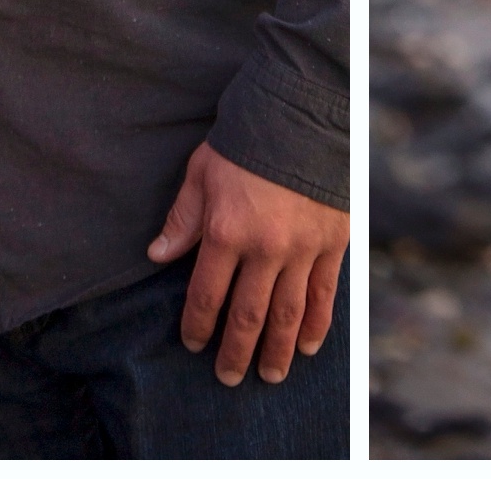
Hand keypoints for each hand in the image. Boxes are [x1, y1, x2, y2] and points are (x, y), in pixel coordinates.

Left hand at [145, 141, 347, 385]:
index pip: (207, 295)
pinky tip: (307, 346)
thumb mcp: (202, 174)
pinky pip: (323, 293)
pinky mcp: (333, 242)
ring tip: (270, 376)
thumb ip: (183, 219)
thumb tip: (157, 256)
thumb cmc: (244, 141)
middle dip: (236, 351)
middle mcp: (265, 248)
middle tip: (229, 377)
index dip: (199, 326)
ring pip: (287, 313)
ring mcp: (303, 248)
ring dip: (277, 350)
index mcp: (227, 232)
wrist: (301, 113)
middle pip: (248, 315)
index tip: (195, 345)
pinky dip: (316, 324)